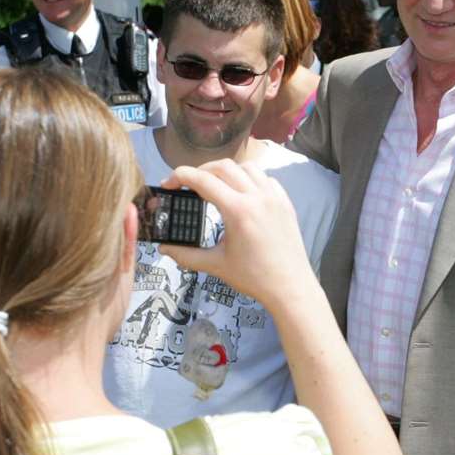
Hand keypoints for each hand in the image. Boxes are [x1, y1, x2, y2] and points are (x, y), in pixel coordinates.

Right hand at [160, 160, 317, 312]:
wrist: (290, 287)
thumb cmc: (253, 277)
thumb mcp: (215, 265)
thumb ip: (186, 255)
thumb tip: (163, 248)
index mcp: (238, 210)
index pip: (203, 180)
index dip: (180, 177)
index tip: (169, 184)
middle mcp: (257, 196)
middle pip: (223, 167)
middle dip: (201, 171)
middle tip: (188, 185)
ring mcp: (274, 197)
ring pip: (246, 167)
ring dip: (226, 171)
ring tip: (215, 186)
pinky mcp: (285, 202)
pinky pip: (265, 178)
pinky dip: (249, 178)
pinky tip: (242, 193)